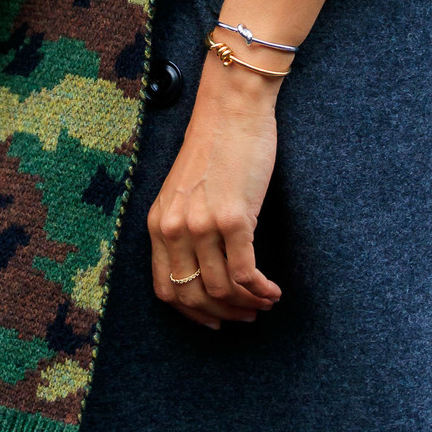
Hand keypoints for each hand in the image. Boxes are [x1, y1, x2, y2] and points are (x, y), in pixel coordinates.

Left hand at [147, 55, 283, 330]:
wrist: (232, 111)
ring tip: (264, 303)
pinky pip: (245, 273)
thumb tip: (205, 271)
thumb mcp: (184, 193)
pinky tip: (273, 291)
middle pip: (193, 297)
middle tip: (246, 316)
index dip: (192, 313)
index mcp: (158, 224)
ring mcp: (203, 225)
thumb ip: (185, 228)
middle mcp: (174, 229)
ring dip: (247, 305)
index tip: (214, 320)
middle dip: (223, 314)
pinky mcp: (234, 218)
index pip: (165, 290)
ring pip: (222, 290)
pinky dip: (261, 290)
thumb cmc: (215, 148)